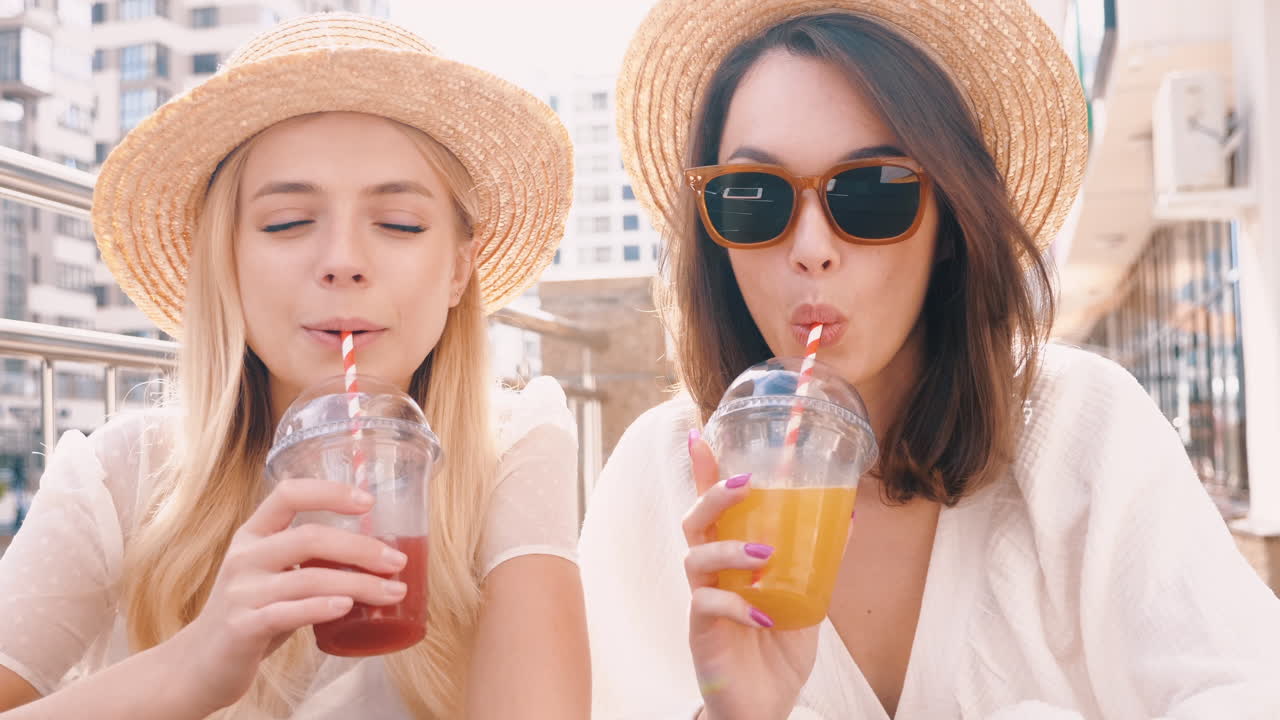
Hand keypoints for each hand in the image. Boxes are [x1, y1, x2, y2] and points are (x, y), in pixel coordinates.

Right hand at [159, 478, 410, 714]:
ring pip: (308, 577)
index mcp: (253, 535)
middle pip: (309, 537)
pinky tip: (347, 607)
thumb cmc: (251, 615)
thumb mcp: (274, 577)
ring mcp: (240, 592)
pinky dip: (322, 607)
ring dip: (358, 583)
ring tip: (393, 592)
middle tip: (397, 561)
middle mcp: (244, 557)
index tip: (369, 501)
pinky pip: (288, 612)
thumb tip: (378, 556)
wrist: (199, 665)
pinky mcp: (241, 627)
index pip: (289, 494)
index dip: (330, 491)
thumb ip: (311, 561)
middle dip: (361, 547)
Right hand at [684, 430, 818, 719]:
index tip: (701, 433)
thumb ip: (819, 561)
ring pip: (695, 557)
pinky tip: (762, 616)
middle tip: (746, 485)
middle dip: (714, 494)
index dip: (703, 470)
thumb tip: (849, 514)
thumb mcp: (806, 599)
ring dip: (730, 549)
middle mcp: (710, 573)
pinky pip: (707, 606)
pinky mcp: (701, 631)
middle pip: (694, 520)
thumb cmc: (775, 650)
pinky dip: (736, 606)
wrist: (763, 707)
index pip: (711, 507)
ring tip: (766, 555)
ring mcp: (701, 600)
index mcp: (730, 557)